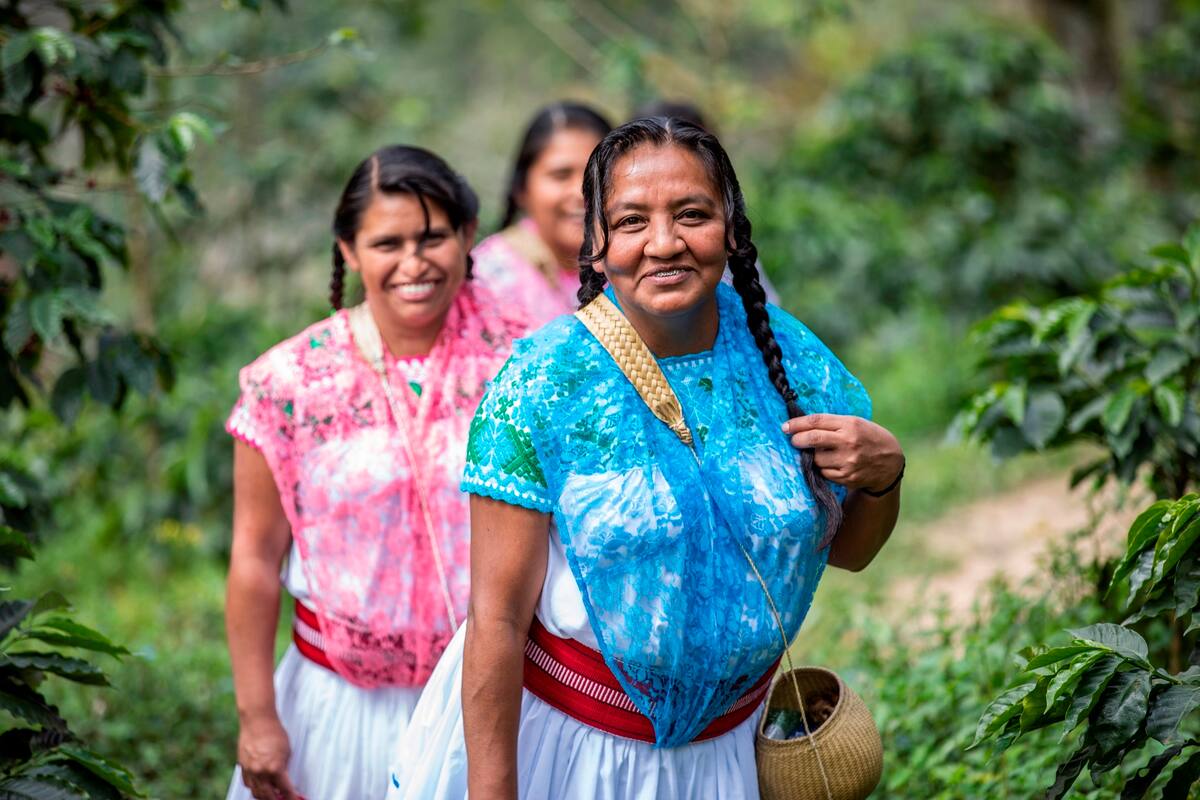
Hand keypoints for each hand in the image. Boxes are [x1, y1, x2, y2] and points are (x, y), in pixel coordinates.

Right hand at [237, 714, 300, 799]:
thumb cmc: (274, 732)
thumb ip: (285, 768)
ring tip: (272, 796)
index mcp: (275, 769)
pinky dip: (254, 787)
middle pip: (268, 796)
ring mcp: (250, 770)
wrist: (257, 721)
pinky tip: (260, 786)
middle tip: (283, 798)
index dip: (291, 797)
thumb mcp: (287, 751)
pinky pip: (248, 783)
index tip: (294, 799)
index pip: (285, 790)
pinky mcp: (242, 766)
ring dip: (264, 796)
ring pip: (256, 792)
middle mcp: (261, 772)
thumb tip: (284, 780)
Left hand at [782, 414, 903, 493]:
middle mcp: (849, 442)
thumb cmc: (868, 438)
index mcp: (850, 424)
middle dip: (798, 440)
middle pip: (813, 439)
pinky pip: (824, 473)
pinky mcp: (847, 477)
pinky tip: (833, 464)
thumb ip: (832, 424)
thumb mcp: (855, 423)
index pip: (817, 421)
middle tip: (794, 441)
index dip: (797, 424)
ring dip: (814, 457)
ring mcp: (848, 461)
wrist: (890, 462)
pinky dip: (824, 469)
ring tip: (824, 454)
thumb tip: (801, 427)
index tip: (785, 427)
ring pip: (817, 459)